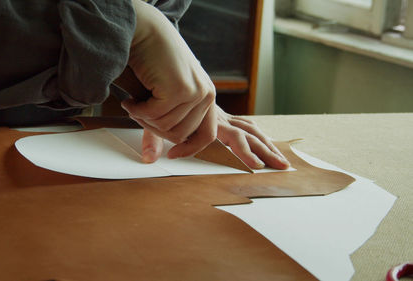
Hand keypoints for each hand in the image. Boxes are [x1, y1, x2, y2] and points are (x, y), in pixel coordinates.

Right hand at [122, 0, 216, 158]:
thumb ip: (160, 125)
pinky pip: (154, 116)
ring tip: (135, 101)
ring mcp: (195, 92)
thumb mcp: (161, 96)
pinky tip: (131, 98)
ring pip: (166, 128)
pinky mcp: (180, 90)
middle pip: (180, 135)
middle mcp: (206, 95)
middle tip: (138, 112)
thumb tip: (150, 158)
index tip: (171, 154)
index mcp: (207, 96)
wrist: (144, 31)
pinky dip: (138, 110)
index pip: (207, 135)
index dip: (189, 149)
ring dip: (144, 118)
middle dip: (154, 128)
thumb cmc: (152, 61)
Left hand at [141, 105, 290, 169]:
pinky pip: (247, 127)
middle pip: (247, 134)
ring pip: (252, 131)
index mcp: (205, 116)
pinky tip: (269, 146)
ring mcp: (224, 115)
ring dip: (268, 146)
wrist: (168, 73)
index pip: (220, 136)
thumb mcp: (154, 119)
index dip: (223, 155)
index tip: (217, 168)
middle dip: (263, 151)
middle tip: (279, 167)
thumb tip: (149, 160)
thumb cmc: (162, 99)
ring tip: (283, 163)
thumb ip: (152, 139)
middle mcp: (220, 115)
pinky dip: (260, 137)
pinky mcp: (224, 117)